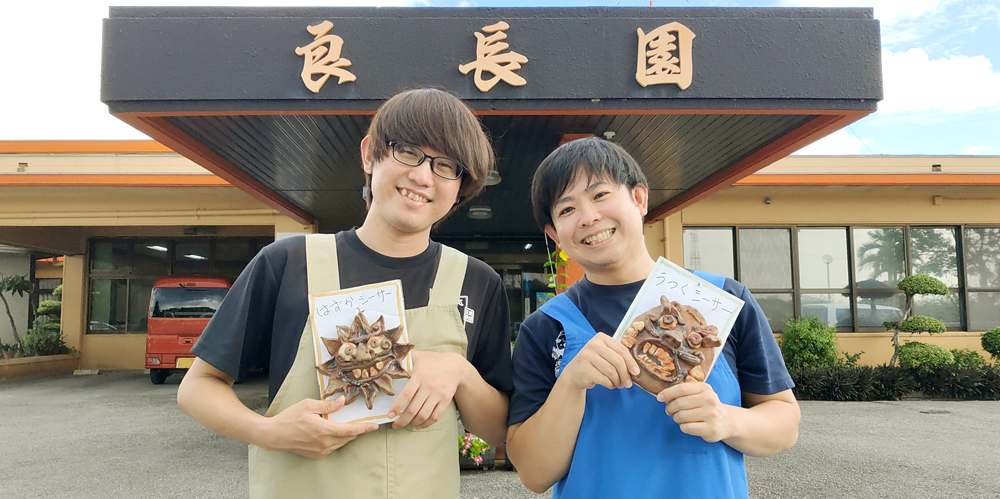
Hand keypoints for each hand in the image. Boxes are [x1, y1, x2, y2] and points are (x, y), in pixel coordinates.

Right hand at [262, 396, 378, 459]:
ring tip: (344, 424)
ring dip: (346, 434)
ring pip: (341, 443)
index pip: (351, 430)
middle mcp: (325, 443)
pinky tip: (332, 431)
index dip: (365, 428)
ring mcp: (321, 451)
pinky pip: (333, 447)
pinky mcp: (316, 455)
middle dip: (356, 430)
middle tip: (362, 421)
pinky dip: (336, 439)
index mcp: (324, 430)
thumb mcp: (308, 405)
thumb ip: (328, 405)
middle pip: (348, 437)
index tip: (375, 426)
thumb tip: (343, 401)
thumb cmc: (289, 418)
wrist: (273, 435)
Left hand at [388, 351, 469, 429]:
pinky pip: (435, 416)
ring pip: (424, 415)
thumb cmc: (433, 360)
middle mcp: (429, 386)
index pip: (406, 394)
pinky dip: (426, 424)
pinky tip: (419, 425)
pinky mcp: (446, 400)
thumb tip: (388, 360)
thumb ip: (404, 359)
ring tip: (406, 424)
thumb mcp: (418, 356)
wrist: (456, 365)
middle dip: (402, 420)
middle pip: (413, 409)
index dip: (397, 407)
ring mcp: (438, 394)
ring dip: (413, 423)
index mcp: (420, 375)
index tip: (390, 415)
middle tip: (395, 425)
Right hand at [560, 334, 639, 391]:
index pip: (621, 350)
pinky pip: (604, 379)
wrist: (574, 373)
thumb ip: (617, 355)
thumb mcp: (604, 353)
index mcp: (601, 338)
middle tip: (628, 383)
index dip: (631, 362)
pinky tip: (610, 385)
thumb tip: (635, 369)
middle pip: (618, 361)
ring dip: (618, 381)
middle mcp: (593, 345)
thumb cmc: (594, 363)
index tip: (636, 372)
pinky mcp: (584, 370)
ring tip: (618, 384)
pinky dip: (610, 384)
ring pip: (612, 372)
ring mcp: (587, 357)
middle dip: (625, 374)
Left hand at [657, 382, 731, 442]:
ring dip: (676, 418)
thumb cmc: (708, 406)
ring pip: (681, 416)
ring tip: (680, 418)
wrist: (727, 421)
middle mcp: (709, 400)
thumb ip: (684, 392)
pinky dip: (682, 427)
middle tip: (669, 411)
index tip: (659, 398)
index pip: (681, 389)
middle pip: (679, 403)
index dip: (667, 393)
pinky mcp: (710, 429)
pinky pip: (686, 427)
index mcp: (705, 388)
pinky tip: (687, 425)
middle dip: (670, 408)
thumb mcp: (700, 393)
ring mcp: (711, 415)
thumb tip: (663, 395)